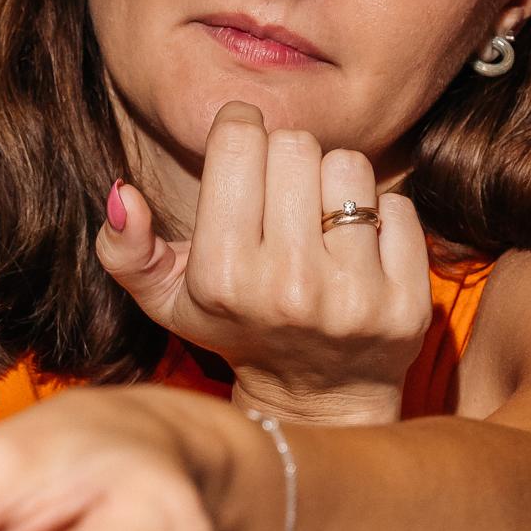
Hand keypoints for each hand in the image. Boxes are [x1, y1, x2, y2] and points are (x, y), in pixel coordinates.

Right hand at [97, 102, 430, 424]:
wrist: (317, 400)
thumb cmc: (235, 327)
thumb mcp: (165, 298)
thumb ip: (126, 248)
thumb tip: (123, 193)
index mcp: (222, 276)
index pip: (241, 140)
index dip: (240, 130)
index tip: (244, 148)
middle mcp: (288, 287)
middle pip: (297, 144)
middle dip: (288, 160)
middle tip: (283, 197)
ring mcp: (354, 298)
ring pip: (351, 167)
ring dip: (335, 184)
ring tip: (320, 223)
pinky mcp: (407, 305)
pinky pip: (399, 207)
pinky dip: (381, 218)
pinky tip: (358, 254)